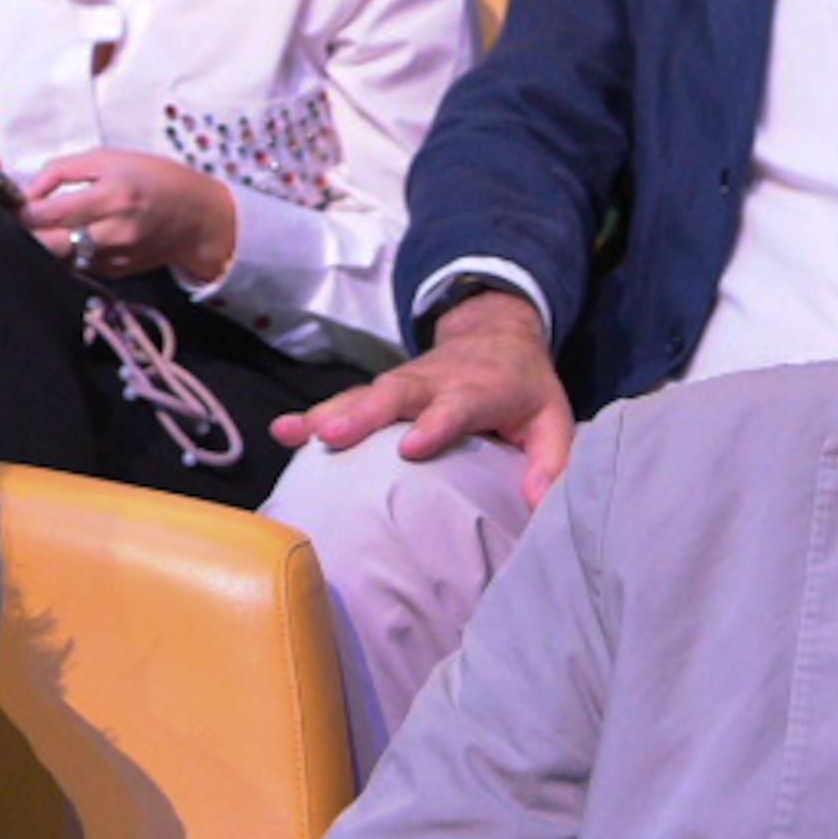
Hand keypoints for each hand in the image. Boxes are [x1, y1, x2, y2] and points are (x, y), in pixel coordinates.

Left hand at [15, 149, 243, 287]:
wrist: (197, 217)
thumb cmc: (153, 178)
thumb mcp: (109, 158)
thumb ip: (62, 170)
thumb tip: (28, 191)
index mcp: (111, 196)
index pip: (48, 214)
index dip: (22, 211)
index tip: (13, 204)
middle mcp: (112, 232)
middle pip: (48, 245)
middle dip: (27, 233)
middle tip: (21, 220)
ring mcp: (114, 258)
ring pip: (59, 259)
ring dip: (45, 244)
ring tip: (44, 227)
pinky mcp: (114, 273)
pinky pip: (77, 265)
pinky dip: (66, 253)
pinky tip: (70, 237)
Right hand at [283, 288, 572, 493]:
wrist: (496, 333)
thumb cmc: (524, 389)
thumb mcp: (554, 420)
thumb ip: (551, 461)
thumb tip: (537, 505)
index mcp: (480, 389)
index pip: (456, 405)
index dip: (435, 423)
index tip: (412, 447)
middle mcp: (435, 381)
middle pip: (396, 394)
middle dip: (363, 414)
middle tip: (332, 437)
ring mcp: (404, 384)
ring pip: (363, 395)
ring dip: (329, 414)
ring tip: (296, 435)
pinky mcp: (383, 391)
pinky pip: (346, 402)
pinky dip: (312, 416)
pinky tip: (283, 432)